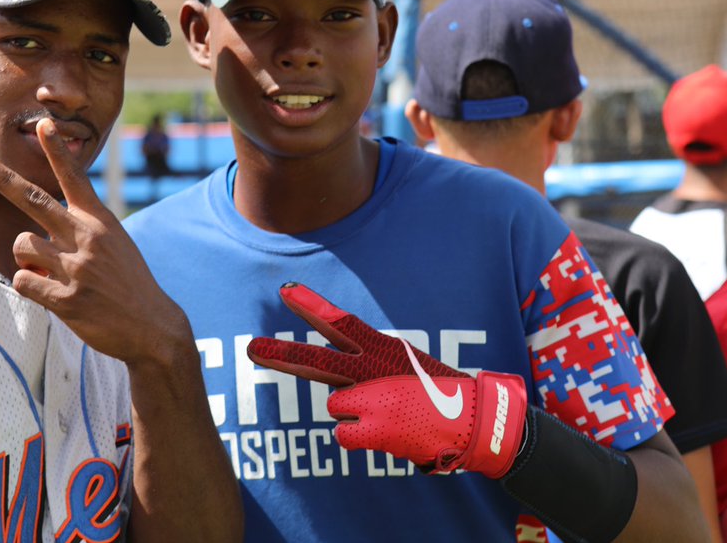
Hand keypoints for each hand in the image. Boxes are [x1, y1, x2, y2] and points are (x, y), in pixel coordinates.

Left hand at [0, 118, 190, 366]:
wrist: (152, 326)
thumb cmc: (128, 283)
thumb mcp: (115, 244)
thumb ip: (77, 234)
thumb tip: (30, 242)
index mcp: (99, 221)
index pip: (74, 178)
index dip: (57, 151)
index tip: (43, 124)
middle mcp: (86, 237)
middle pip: (33, 200)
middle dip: (1, 179)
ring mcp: (76, 267)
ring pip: (23, 246)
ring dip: (28, 258)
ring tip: (50, 272)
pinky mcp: (66, 299)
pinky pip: (23, 281)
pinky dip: (29, 286)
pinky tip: (51, 294)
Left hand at [247, 283, 526, 476]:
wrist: (475, 421)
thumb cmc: (434, 394)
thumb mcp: (399, 371)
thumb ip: (364, 375)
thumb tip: (334, 393)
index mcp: (383, 349)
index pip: (341, 323)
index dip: (312, 307)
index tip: (286, 291)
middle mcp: (374, 370)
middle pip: (317, 360)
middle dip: (282, 355)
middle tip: (252, 348)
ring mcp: (373, 399)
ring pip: (336, 404)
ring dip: (355, 412)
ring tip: (387, 413)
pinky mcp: (375, 428)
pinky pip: (344, 433)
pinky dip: (360, 436)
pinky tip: (385, 433)